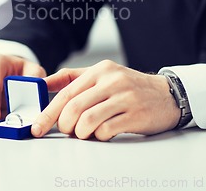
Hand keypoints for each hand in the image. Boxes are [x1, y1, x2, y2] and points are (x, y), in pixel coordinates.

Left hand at [31, 60, 179, 140]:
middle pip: (74, 107)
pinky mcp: (136, 115)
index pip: (66, 92)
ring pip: (88, 120)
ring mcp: (125, 98)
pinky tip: (103, 132)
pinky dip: (99, 136)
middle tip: (66, 131)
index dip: (48, 112)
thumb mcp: (102, 75)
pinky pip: (107, 130)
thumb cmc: (129, 87)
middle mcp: (112, 81)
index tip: (38, 126)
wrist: (167, 95)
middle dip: (63, 125)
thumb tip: (44, 84)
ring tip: (84, 133)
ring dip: (80, 133)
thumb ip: (72, 78)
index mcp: (100, 70)